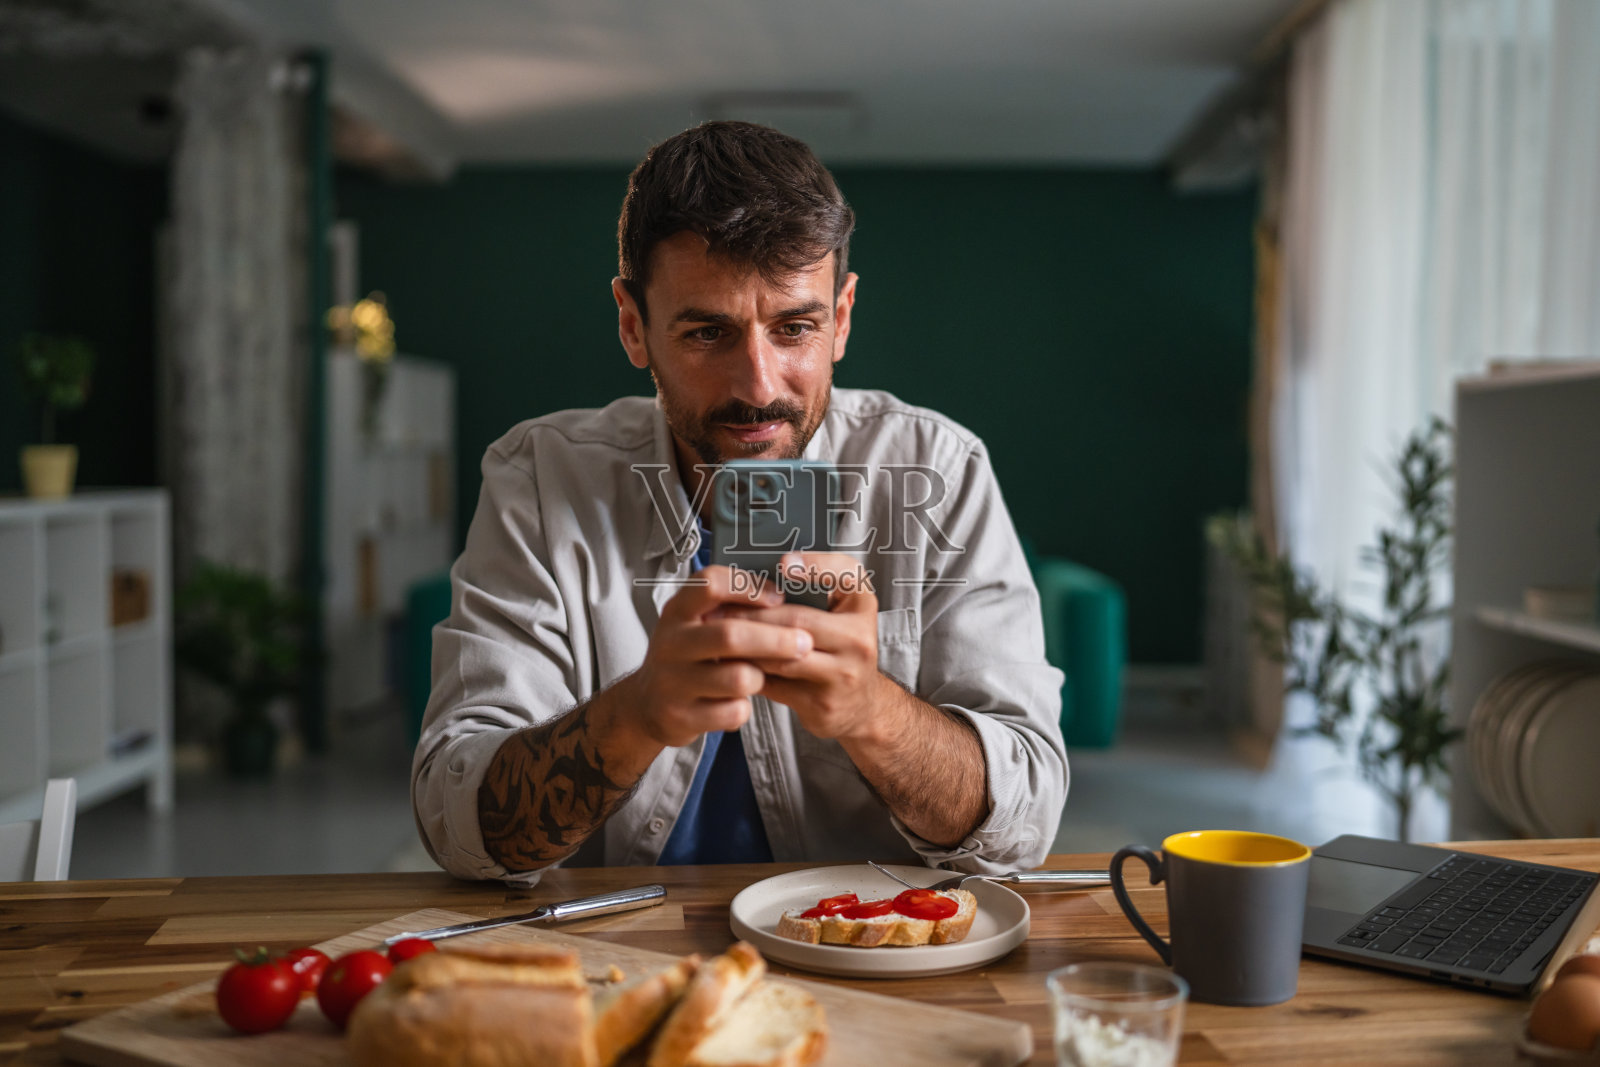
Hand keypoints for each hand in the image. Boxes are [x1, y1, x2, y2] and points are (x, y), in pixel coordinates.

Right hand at [620, 565, 812, 748]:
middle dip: (776, 639)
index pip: (711, 584)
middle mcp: (671, 642)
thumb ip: (728, 607)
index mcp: (678, 611)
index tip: (779, 596)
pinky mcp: (681, 716)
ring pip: (739, 677)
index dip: (750, 587)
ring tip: (759, 676)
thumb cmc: (686, 655)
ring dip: (760, 677)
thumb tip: (785, 593)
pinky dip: (744, 708)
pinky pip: (733, 711)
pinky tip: (738, 703)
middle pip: (731, 635)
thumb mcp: (695, 622)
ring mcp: (673, 681)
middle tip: (805, 643)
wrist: (647, 703)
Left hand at [717, 552, 896, 742]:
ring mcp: (843, 674)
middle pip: (797, 620)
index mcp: (861, 605)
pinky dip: (749, 671)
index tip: (783, 562)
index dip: (814, 565)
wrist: (859, 704)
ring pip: (782, 656)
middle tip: (719, 608)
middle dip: (752, 614)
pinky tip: (731, 662)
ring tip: (718, 634)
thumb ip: (813, 588)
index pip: (845, 575)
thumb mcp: (840, 610)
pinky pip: (775, 683)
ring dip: (745, 645)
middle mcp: (859, 638)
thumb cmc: (840, 647)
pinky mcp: (821, 702)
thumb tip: (763, 574)